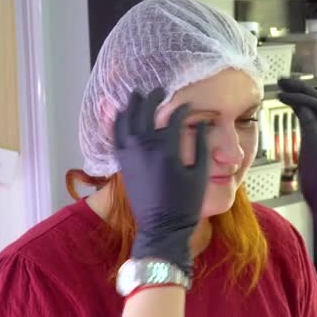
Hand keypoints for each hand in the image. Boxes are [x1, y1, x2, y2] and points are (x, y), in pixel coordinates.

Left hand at [114, 88, 208, 275]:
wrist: (162, 228)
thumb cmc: (186, 203)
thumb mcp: (201, 174)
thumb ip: (201, 145)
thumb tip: (201, 123)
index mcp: (167, 149)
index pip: (174, 118)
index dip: (182, 108)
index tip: (189, 105)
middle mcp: (144, 147)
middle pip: (145, 113)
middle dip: (153, 98)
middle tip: (159, 90)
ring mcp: (130, 155)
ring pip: (125, 121)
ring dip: (131, 105)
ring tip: (137, 95)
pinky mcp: (122, 164)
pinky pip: (115, 137)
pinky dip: (116, 123)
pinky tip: (120, 114)